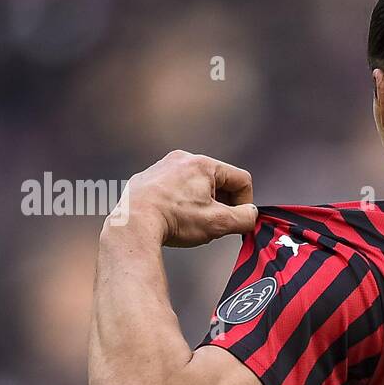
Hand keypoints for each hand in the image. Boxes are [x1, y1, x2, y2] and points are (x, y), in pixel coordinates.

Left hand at [108, 150, 256, 246]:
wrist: (133, 224)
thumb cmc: (174, 219)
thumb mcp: (218, 223)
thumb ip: (244, 218)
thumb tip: (251, 215)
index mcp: (203, 165)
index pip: (241, 179)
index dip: (245, 203)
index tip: (237, 219)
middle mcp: (182, 160)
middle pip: (218, 181)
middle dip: (221, 203)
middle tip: (215, 223)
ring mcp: (163, 167)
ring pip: (196, 185)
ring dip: (202, 203)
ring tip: (192, 222)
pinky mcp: (148, 179)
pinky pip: (175, 188)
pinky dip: (180, 202)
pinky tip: (174, 218)